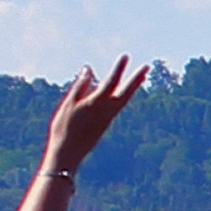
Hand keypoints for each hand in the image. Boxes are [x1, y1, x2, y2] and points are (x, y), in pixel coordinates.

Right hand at [42, 58, 152, 178]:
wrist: (67, 154)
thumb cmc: (63, 128)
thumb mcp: (68, 104)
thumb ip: (80, 86)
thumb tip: (89, 70)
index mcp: (96, 103)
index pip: (110, 82)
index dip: (118, 68)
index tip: (125, 56)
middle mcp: (106, 111)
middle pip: (126, 92)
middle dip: (136, 78)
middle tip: (147, 67)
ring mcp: (108, 119)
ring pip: (125, 100)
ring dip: (134, 87)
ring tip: (142, 77)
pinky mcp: (106, 125)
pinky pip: (119, 107)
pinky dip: (125, 96)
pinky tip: (125, 92)